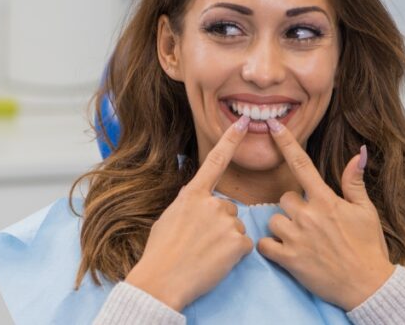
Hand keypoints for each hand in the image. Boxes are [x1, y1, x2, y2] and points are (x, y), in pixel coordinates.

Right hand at [125, 114, 253, 311]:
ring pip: (235, 227)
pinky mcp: (238, 242)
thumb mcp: (168, 218)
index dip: (230, 140)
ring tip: (205, 254)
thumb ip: (188, 205)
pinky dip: (233, 255)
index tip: (243, 123)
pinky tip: (216, 262)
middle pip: (228, 208)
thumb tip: (197, 203)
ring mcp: (226, 221)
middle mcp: (211, 203)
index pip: (215, 161)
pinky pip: (244, 245)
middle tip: (200, 243)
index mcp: (192, 194)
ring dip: (226, 240)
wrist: (162, 280)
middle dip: (219, 224)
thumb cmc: (160, 253)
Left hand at [256, 119, 393, 310]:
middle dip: (293, 208)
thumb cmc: (369, 247)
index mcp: (326, 200)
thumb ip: (354, 182)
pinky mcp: (289, 259)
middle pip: (284, 198)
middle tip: (310, 224)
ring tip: (301, 240)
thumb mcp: (366, 211)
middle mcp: (309, 215)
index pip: (301, 164)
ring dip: (282, 228)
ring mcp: (297, 237)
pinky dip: (270, 247)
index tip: (272, 125)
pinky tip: (285, 251)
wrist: (367, 286)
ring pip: (273, 220)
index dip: (286, 142)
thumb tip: (358, 153)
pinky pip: (264, 244)